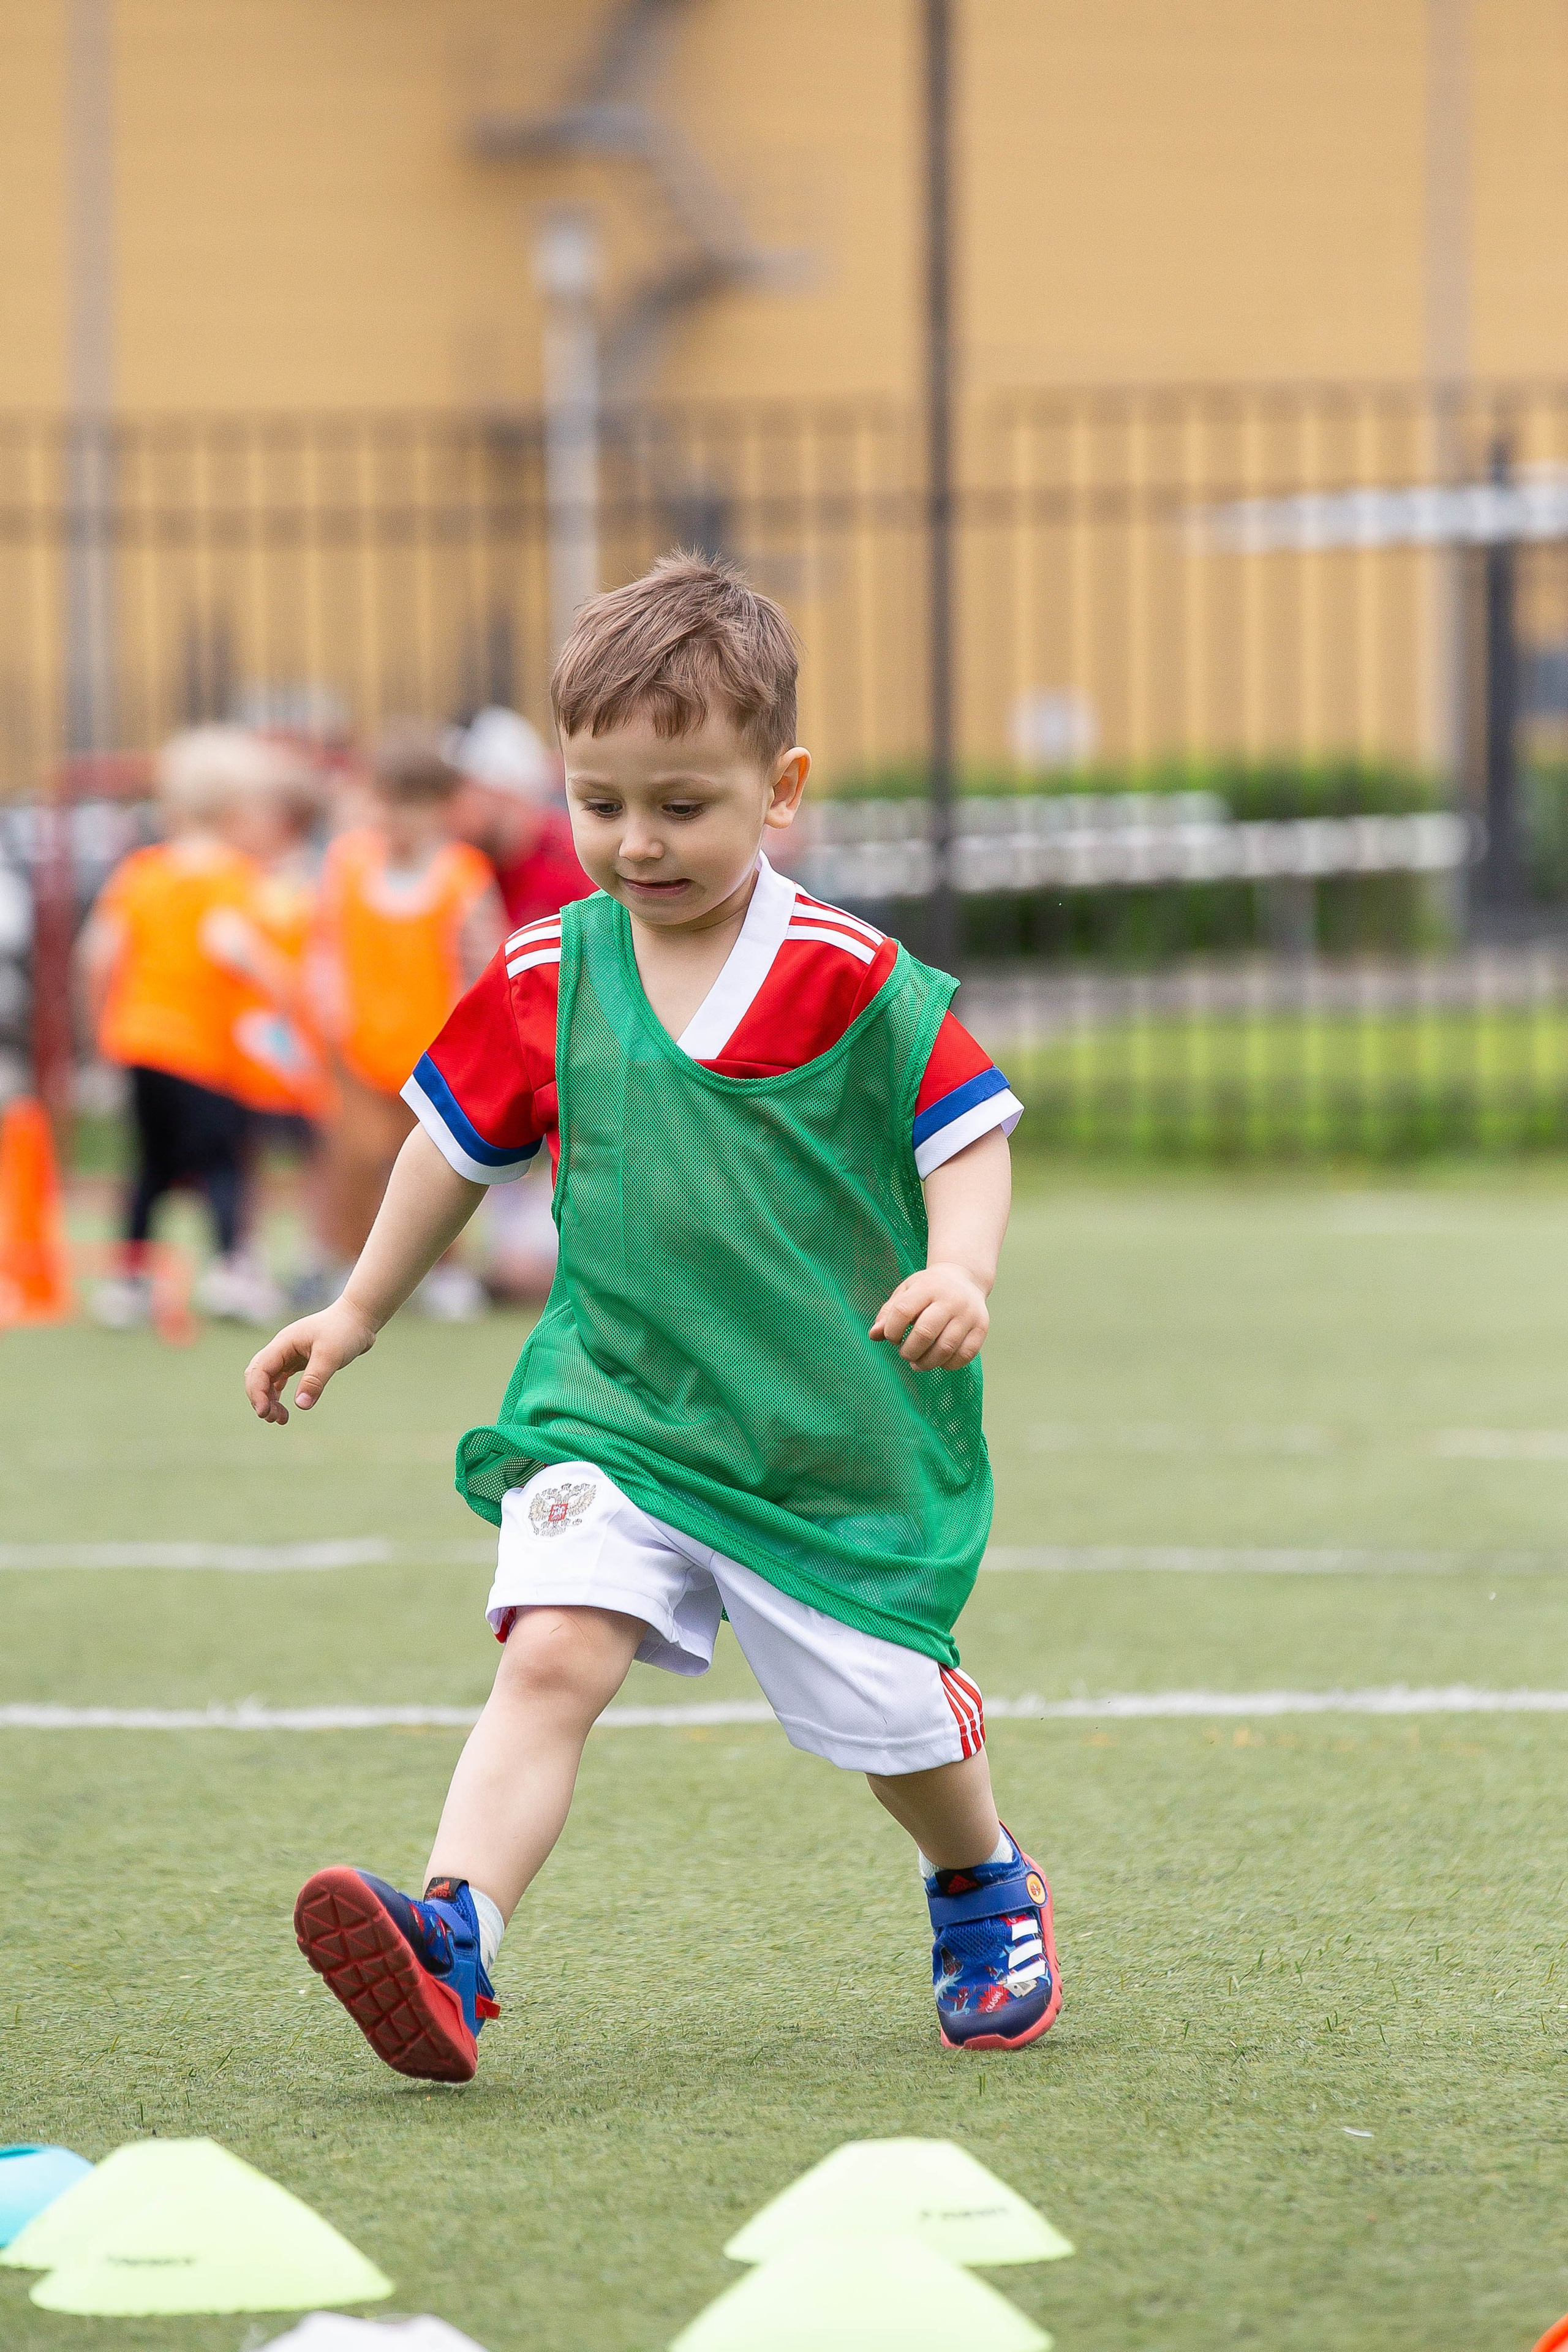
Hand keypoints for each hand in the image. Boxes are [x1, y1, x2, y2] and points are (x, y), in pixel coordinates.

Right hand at [243, 1299, 377, 1424]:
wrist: (359, 1319)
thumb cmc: (345, 1331)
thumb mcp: (330, 1356)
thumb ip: (314, 1380)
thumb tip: (300, 1406)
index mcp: (283, 1344)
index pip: (258, 1370)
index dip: (256, 1393)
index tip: (265, 1412)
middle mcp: (282, 1348)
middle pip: (258, 1375)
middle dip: (260, 1398)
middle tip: (273, 1419)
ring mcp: (290, 1353)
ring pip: (268, 1378)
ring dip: (269, 1398)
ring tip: (280, 1419)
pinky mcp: (300, 1359)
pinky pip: (280, 1377)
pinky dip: (278, 1393)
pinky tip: (284, 1407)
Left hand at [869, 1262, 989, 1369]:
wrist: (965, 1278)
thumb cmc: (928, 1289)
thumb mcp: (906, 1293)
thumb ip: (888, 1313)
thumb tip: (873, 1335)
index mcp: (927, 1287)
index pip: (903, 1311)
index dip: (891, 1331)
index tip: (892, 1337)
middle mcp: (951, 1299)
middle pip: (925, 1332)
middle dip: (909, 1351)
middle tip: (905, 1354)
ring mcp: (968, 1314)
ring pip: (945, 1348)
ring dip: (926, 1363)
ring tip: (918, 1364)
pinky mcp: (981, 1328)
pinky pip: (965, 1355)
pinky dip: (948, 1365)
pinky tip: (939, 1362)